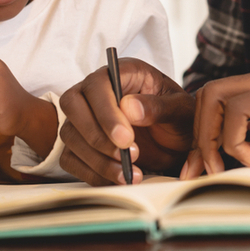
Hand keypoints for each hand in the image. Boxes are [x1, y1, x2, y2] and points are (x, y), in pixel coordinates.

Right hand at [59, 58, 194, 185]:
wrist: (178, 141)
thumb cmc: (179, 116)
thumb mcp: (179, 109)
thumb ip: (158, 106)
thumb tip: (130, 107)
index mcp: (122, 73)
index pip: (98, 85)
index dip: (106, 112)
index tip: (126, 137)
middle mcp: (97, 91)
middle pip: (73, 105)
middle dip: (97, 136)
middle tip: (128, 155)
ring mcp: (85, 117)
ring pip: (70, 135)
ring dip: (97, 159)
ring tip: (129, 172)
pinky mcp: (82, 143)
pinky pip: (71, 158)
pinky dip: (91, 173)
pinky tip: (118, 178)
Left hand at [184, 65, 249, 178]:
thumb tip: (242, 146)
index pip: (217, 99)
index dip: (201, 133)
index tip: (200, 168)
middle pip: (207, 94)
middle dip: (197, 135)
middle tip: (207, 169)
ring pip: (215, 97)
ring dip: (209, 137)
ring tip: (225, 166)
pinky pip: (240, 109)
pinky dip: (233, 137)